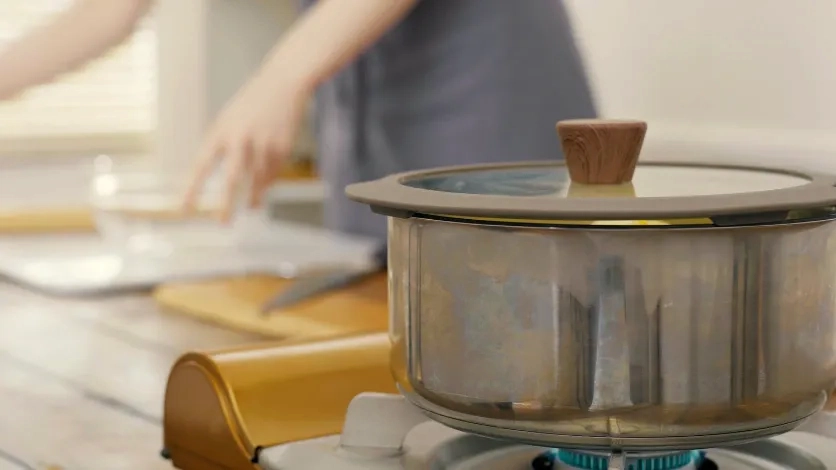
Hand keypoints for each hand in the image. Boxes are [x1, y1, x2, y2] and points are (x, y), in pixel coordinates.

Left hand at [183, 72, 310, 221]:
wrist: (283, 84)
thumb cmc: (251, 104)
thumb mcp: (229, 120)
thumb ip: (223, 146)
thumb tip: (227, 181)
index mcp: (221, 131)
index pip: (202, 165)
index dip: (192, 189)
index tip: (184, 210)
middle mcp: (240, 139)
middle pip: (231, 179)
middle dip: (226, 204)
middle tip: (222, 223)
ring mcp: (263, 144)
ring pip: (256, 181)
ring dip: (253, 198)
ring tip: (250, 208)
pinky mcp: (282, 148)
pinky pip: (272, 174)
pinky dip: (267, 183)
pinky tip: (264, 187)